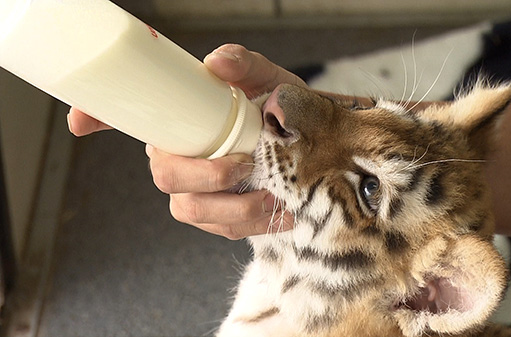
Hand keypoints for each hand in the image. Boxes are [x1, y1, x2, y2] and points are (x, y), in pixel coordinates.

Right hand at [68, 44, 302, 238]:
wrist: (308, 139)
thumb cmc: (274, 107)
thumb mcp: (264, 79)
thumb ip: (243, 64)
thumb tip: (218, 62)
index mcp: (179, 123)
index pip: (125, 118)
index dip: (96, 117)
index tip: (80, 123)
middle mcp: (179, 158)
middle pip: (165, 176)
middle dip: (202, 177)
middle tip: (241, 166)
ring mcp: (197, 191)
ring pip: (190, 210)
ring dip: (231, 209)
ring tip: (268, 198)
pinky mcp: (221, 218)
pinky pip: (224, 230)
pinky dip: (254, 225)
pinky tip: (280, 215)